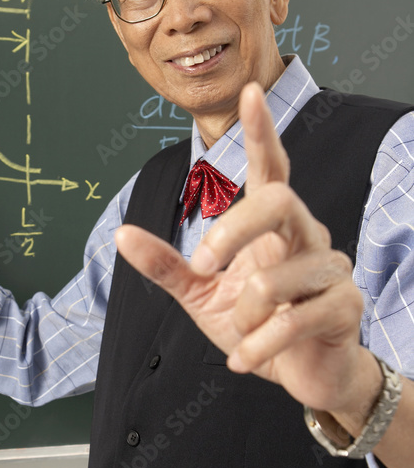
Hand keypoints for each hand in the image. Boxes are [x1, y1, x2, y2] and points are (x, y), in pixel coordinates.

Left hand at [115, 82, 375, 416]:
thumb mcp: (202, 295)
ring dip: (242, 317)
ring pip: (275, 278)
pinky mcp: (346, 307)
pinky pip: (292, 322)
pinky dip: (256, 347)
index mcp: (273, 226)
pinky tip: (244, 359)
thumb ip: (167, 266)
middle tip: (204, 265)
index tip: (250, 91)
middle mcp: (308, 235)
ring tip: (242, 335)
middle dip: (231, 232)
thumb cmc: (256, 326)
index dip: (262, 131)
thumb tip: (122, 234)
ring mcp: (332, 269)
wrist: (303, 376)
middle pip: (277, 201)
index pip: (272, 168)